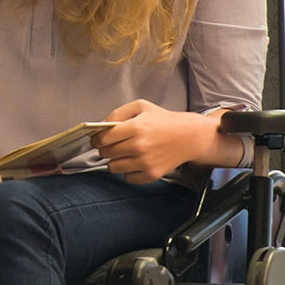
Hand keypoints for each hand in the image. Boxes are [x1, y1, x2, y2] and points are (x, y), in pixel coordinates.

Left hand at [94, 100, 228, 183]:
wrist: (189, 136)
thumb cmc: (163, 120)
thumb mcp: (141, 106)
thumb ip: (117, 113)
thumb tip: (101, 127)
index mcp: (135, 127)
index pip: (102, 138)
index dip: (96, 139)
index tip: (97, 139)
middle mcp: (139, 146)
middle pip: (106, 153)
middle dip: (105, 149)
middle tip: (113, 145)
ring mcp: (145, 162)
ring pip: (113, 167)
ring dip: (115, 161)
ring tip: (124, 153)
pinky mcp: (151, 174)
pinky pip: (127, 178)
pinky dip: (128, 171)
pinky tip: (136, 162)